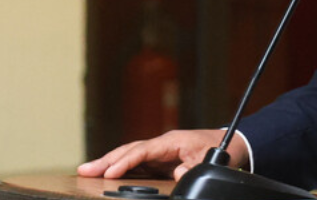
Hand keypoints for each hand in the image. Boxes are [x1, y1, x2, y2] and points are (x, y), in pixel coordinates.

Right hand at [77, 129, 247, 180]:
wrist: (231, 143)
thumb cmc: (220, 149)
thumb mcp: (210, 159)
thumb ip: (192, 167)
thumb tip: (175, 174)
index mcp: (171, 141)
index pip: (143, 151)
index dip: (125, 162)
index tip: (110, 173)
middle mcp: (161, 144)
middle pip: (129, 150)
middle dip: (106, 160)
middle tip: (84, 170)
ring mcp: (159, 151)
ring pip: (129, 155)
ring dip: (108, 163)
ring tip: (87, 172)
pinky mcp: (159, 160)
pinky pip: (136, 162)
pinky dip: (120, 167)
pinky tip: (106, 174)